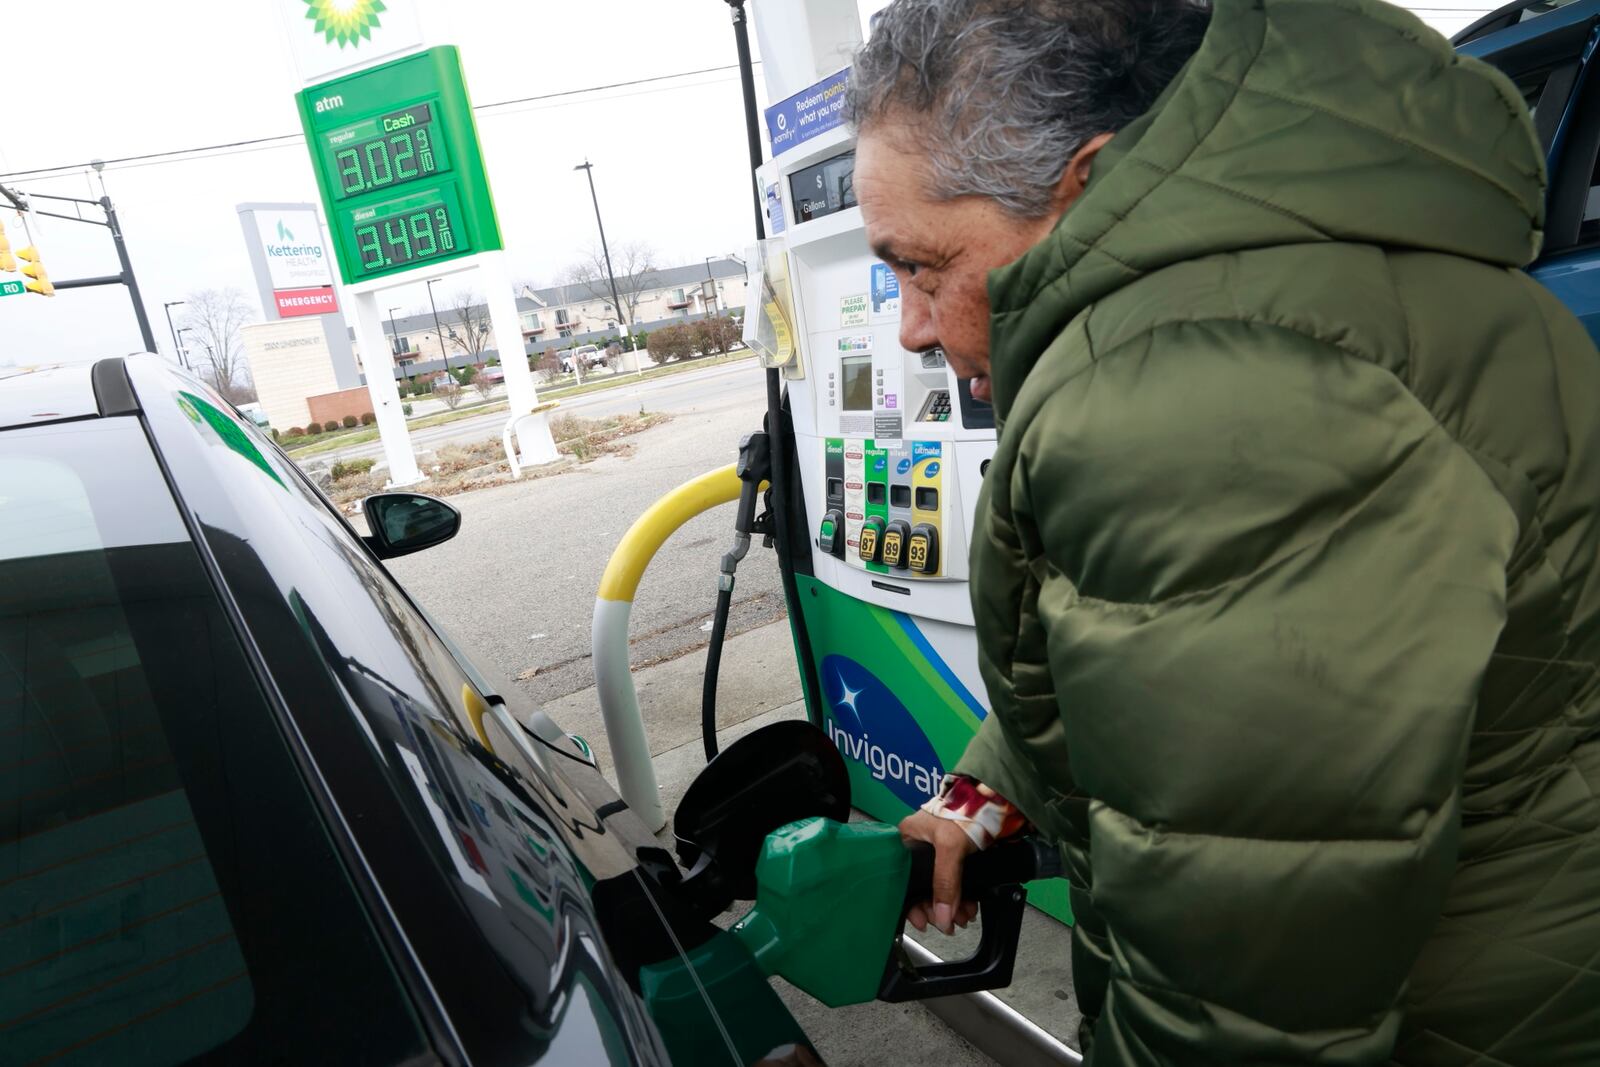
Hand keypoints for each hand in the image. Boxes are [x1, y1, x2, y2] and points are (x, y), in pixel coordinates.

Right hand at [898, 810, 980, 934]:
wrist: (995, 800)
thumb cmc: (964, 811)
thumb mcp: (949, 847)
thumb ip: (944, 883)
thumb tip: (942, 917)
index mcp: (908, 839)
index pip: (903, 879)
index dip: (912, 903)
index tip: (923, 922)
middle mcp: (921, 847)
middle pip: (923, 887)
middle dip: (937, 908)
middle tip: (949, 923)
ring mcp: (940, 853)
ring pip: (941, 888)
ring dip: (952, 906)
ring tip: (964, 917)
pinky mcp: (959, 857)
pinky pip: (955, 884)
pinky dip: (961, 898)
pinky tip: (968, 907)